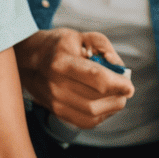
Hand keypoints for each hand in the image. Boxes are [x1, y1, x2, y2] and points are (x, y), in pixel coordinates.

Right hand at [15, 29, 135, 130]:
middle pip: (95, 100)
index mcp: (62, 62)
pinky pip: (86, 121)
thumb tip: (119, 68)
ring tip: (117, 95)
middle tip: (125, 89)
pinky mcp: (57, 113)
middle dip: (117, 96)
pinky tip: (105, 104)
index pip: (96, 78)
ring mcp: (54, 102)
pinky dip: (101, 115)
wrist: (29, 60)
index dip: (117, 84)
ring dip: (111, 107)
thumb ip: (104, 47)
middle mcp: (56, 85)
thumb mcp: (81, 36)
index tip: (129, 86)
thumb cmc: (59, 46)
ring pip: (92, 114)